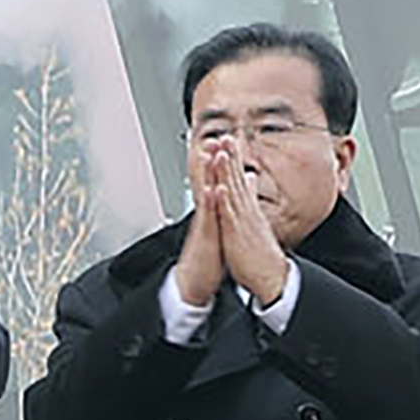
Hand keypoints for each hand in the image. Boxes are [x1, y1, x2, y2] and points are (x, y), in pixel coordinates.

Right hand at [167, 137, 234, 310]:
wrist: (194, 282)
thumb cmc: (207, 257)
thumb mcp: (216, 229)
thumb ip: (220, 210)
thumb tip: (225, 196)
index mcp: (210, 212)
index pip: (214, 181)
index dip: (217, 161)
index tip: (221, 141)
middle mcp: (205, 214)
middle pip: (206, 182)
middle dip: (210, 159)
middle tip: (213, 137)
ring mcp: (203, 224)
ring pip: (205, 194)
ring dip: (207, 175)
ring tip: (211, 155)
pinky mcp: (204, 237)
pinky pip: (207, 217)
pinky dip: (211, 203)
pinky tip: (215, 190)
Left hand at [220, 153, 291, 310]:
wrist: (271, 277)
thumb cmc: (260, 256)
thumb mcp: (256, 225)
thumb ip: (252, 205)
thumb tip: (252, 189)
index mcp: (248, 209)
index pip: (241, 179)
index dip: (235, 160)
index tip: (229, 141)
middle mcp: (246, 211)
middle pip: (238, 178)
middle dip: (232, 156)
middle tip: (227, 135)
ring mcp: (242, 221)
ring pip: (234, 191)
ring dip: (229, 171)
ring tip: (224, 152)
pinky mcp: (237, 234)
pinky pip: (231, 215)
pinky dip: (226, 200)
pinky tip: (221, 187)